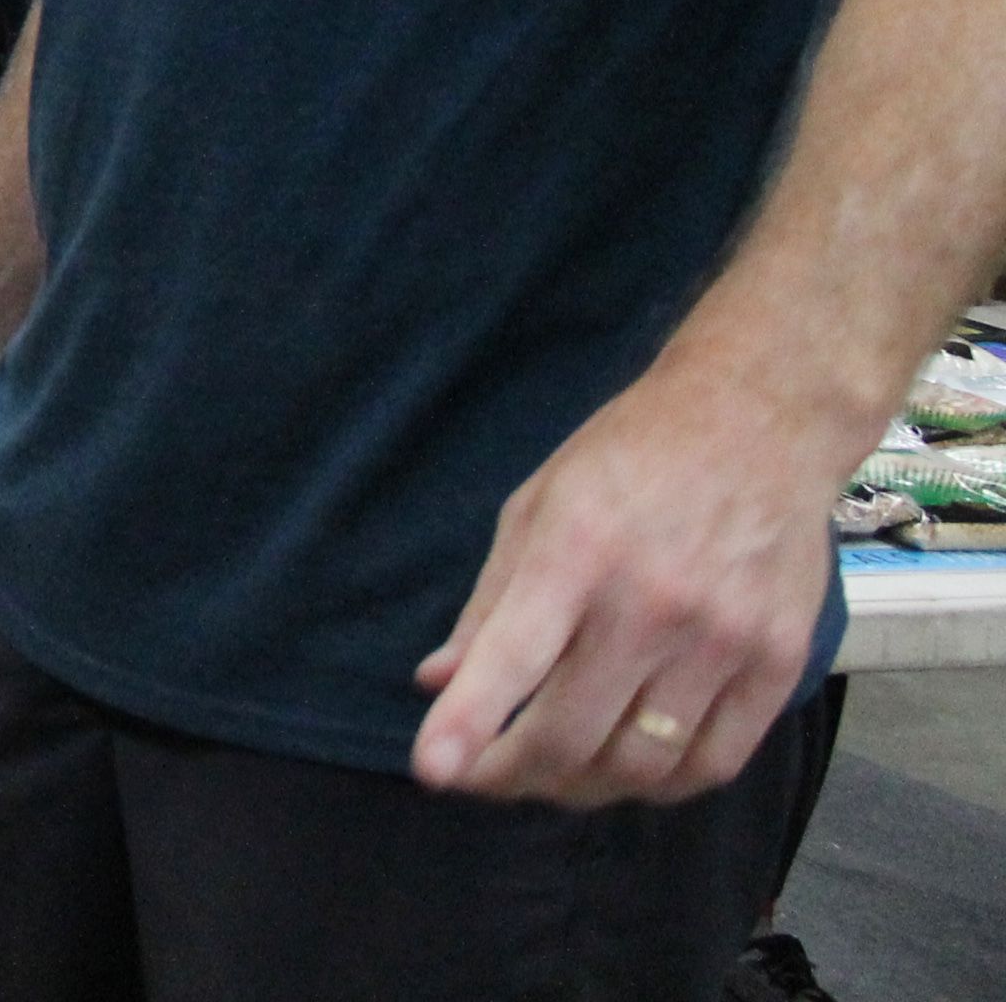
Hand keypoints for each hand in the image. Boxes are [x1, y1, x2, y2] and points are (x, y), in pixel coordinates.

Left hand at [407, 362, 844, 805]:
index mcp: (576, 552)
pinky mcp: (779, 662)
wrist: (758, 421)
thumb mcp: (536, 506)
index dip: (467, 724)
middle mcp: (651, 603)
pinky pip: (716, 762)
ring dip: (583, 788)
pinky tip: (628, 769)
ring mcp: (722, 639)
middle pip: (573, 735)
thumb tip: (436, 681)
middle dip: (511, 774)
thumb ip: (489, 603)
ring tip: (551, 774)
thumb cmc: (630, 459)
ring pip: (642, 765)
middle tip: (482, 774)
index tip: (431, 770)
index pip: (512, 658)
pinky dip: (662, 785)